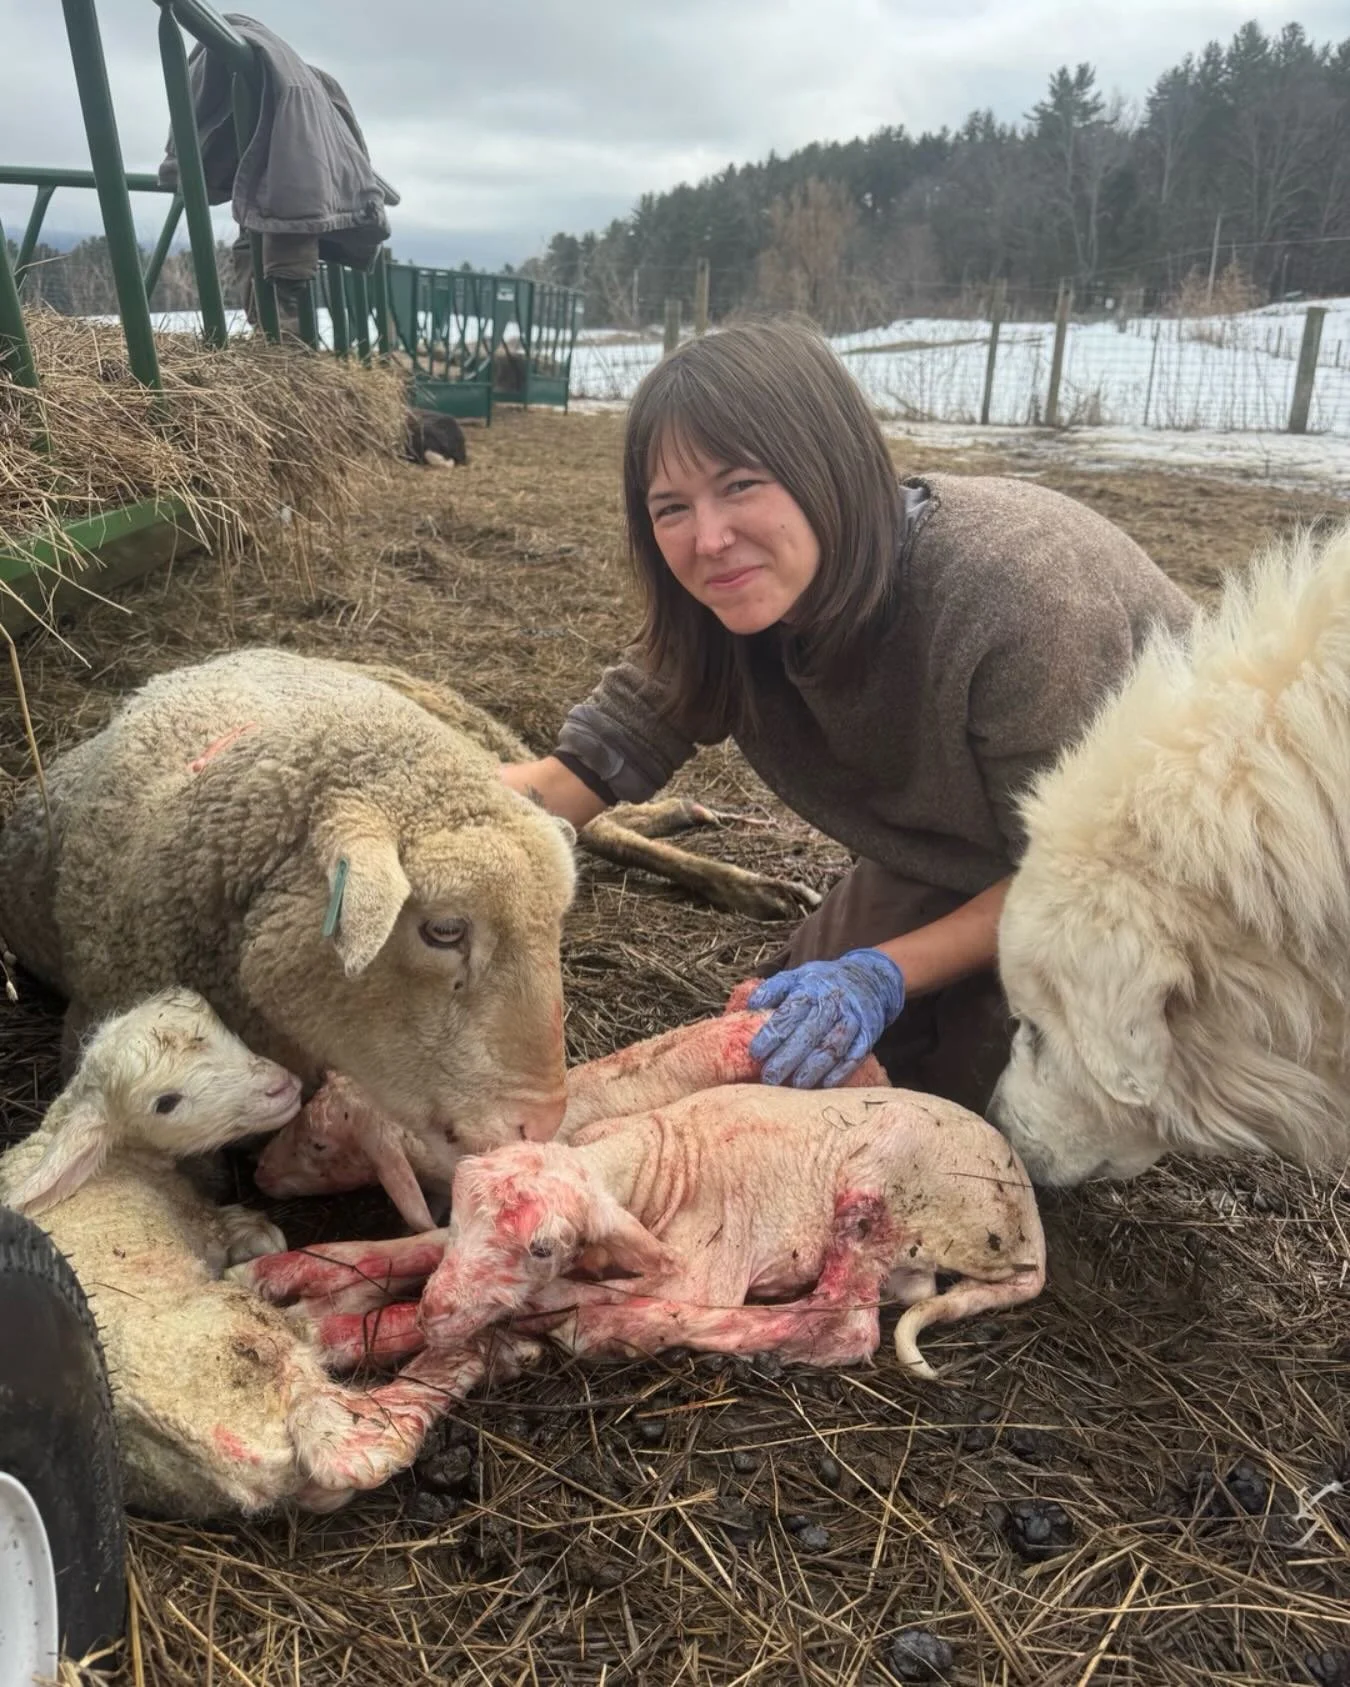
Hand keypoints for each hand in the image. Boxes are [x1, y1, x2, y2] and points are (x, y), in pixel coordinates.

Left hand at [746, 948, 905, 1088]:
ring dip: (813, 1069)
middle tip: (769, 1078)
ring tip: (794, 1086)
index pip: (789, 1012)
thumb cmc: (822, 983)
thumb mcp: (797, 976)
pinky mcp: (868, 1035)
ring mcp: (852, 1019)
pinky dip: (841, 1072)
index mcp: (810, 987)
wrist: (869, 979)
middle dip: (788, 1057)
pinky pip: (855, 1055)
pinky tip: (825, 1085)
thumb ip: (772, 990)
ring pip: (832, 1047)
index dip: (772, 1033)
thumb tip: (748, 1006)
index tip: (755, 1053)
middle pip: (809, 1033)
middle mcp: (832, 1003)